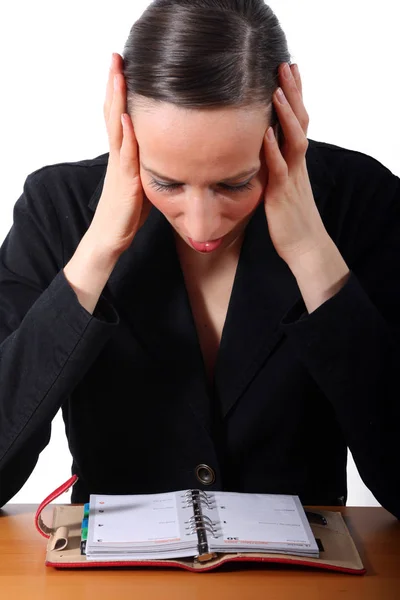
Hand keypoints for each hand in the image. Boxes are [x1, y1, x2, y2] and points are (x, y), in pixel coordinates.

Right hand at [90, 53, 150, 254]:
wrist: (110, 239)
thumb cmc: (127, 213)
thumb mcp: (142, 182)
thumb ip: (149, 164)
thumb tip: (166, 152)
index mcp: (123, 156)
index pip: (119, 117)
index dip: (120, 92)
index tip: (124, 67)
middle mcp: (118, 157)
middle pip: (114, 114)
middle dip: (116, 86)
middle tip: (117, 58)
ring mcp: (120, 168)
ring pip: (117, 128)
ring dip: (118, 101)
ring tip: (119, 75)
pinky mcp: (125, 183)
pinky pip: (125, 156)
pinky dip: (126, 136)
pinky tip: (128, 119)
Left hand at [262, 63, 329, 268]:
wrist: (304, 246)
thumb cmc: (290, 218)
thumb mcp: (281, 185)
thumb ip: (273, 165)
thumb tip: (259, 149)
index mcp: (296, 161)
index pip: (297, 121)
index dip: (294, 96)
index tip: (287, 70)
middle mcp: (297, 164)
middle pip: (299, 121)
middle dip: (292, 92)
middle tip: (285, 65)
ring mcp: (292, 178)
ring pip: (294, 139)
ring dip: (286, 114)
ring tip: (276, 89)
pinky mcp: (282, 194)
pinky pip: (280, 169)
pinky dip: (273, 150)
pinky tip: (265, 133)